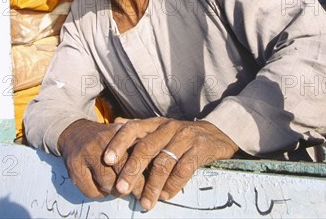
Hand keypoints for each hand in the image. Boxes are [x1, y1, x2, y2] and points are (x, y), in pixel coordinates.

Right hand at [57, 119, 144, 198]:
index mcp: (119, 132)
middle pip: (121, 171)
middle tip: (137, 193)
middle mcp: (102, 141)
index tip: (149, 187)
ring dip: (115, 190)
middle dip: (132, 186)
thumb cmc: (107, 140)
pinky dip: (99, 194)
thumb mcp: (124, 136)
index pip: (135, 157)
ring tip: (119, 187)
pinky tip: (102, 187)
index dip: (143, 175)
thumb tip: (157, 173)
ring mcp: (87, 153)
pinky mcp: (74, 166)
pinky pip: (91, 191)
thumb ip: (139, 149)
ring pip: (107, 183)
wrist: (76, 133)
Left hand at [103, 117, 238, 210]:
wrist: (218, 135)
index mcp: (156, 123)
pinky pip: (183, 169)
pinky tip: (166, 196)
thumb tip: (114, 122)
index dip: (119, 143)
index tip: (106, 159)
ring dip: (152, 186)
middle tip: (121, 189)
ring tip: (145, 202)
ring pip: (163, 162)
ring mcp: (185, 137)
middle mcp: (168, 128)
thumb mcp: (161, 128)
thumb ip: (139, 128)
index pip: (133, 128)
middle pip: (145, 148)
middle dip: (131, 170)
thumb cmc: (183, 136)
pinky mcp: (200, 149)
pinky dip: (173, 185)